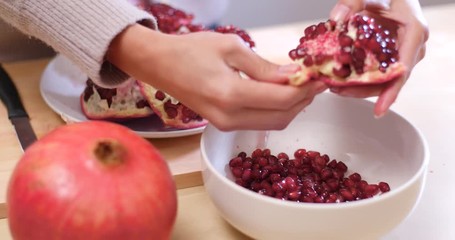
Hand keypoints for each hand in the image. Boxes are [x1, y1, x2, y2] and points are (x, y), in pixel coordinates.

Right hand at [107, 24, 326, 129]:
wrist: (159, 64)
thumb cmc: (191, 50)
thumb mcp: (232, 47)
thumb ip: (265, 66)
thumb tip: (294, 74)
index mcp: (231, 94)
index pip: (282, 98)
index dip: (306, 89)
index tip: (320, 77)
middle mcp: (229, 117)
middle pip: (282, 117)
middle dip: (303, 100)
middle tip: (315, 81)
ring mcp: (225, 125)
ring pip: (272, 123)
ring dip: (291, 107)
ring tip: (301, 85)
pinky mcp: (223, 125)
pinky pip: (258, 123)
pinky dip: (275, 111)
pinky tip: (280, 93)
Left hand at [329, 0, 428, 116]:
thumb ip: (351, 3)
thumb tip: (336, 19)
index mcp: (413, 32)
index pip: (402, 69)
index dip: (390, 92)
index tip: (380, 109)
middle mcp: (412, 46)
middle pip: (390, 79)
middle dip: (364, 90)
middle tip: (337, 90)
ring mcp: (402, 51)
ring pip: (383, 79)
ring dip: (359, 85)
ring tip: (334, 85)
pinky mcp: (391, 53)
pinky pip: (378, 71)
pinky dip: (360, 76)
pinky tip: (341, 77)